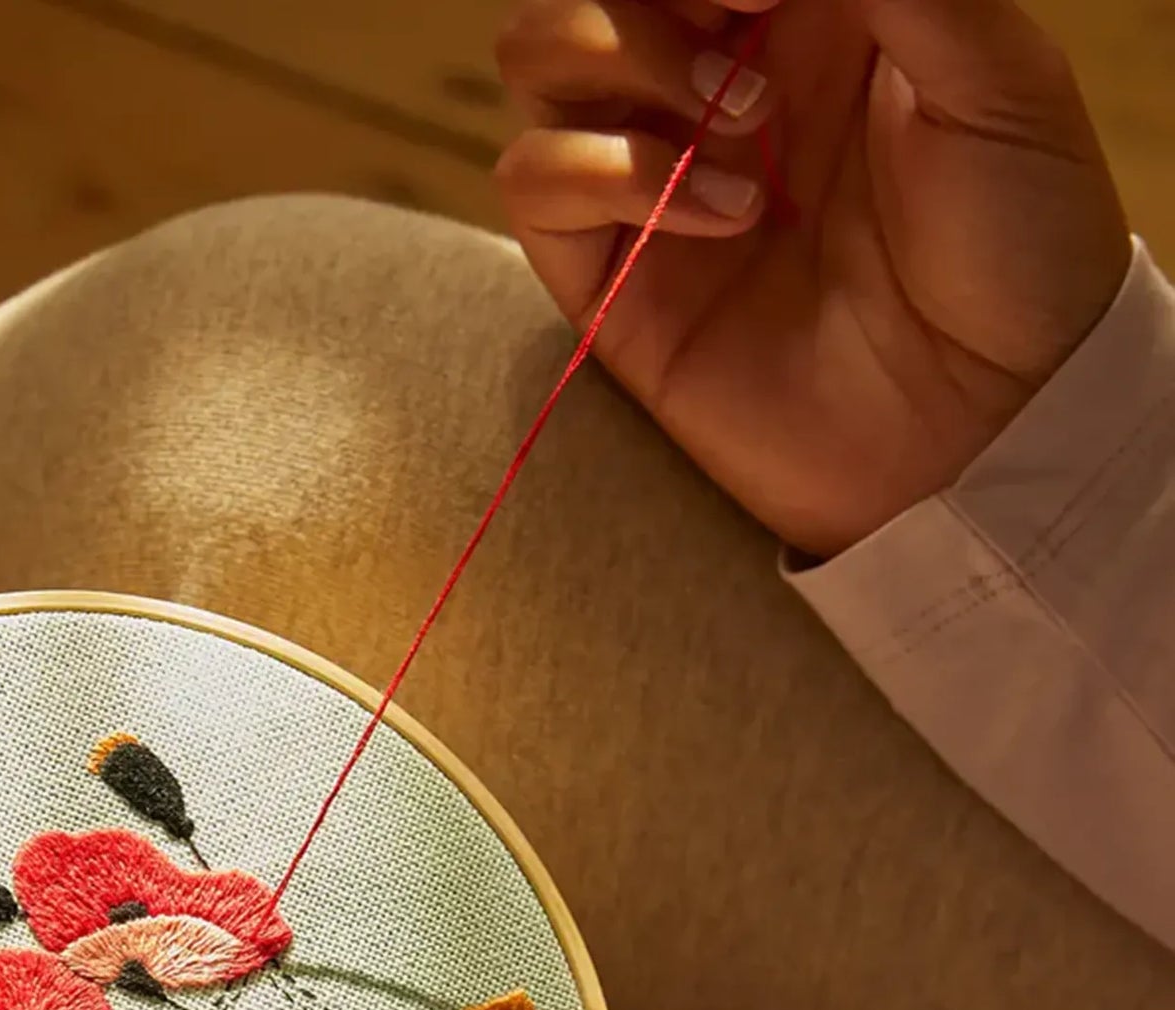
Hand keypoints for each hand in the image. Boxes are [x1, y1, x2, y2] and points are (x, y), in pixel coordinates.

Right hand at [493, 0, 1132, 552]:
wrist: (989, 423)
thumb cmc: (1018, 248)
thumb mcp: (994, 79)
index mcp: (805, 16)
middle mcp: (713, 84)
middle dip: (647, 5)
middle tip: (748, 68)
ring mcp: (653, 182)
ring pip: (539, 64)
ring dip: (620, 69)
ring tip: (736, 130)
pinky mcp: (613, 284)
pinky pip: (535, 185)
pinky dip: (603, 175)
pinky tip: (723, 217)